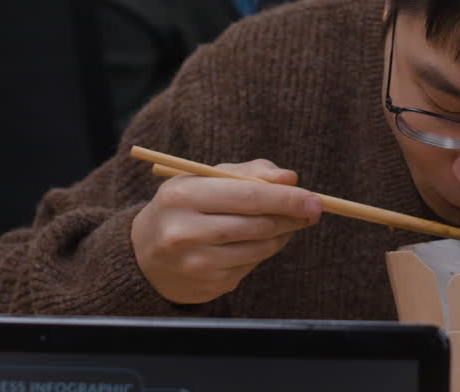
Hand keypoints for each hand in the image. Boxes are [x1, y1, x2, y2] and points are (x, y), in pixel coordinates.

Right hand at [131, 159, 322, 303]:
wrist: (144, 255)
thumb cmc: (185, 206)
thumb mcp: (206, 179)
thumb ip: (250, 173)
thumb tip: (291, 178)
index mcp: (182, 196)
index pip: (248, 196)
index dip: (287, 198)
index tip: (315, 199)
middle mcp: (184, 232)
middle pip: (257, 225)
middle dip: (291, 217)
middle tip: (312, 211)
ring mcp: (195, 263)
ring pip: (259, 248)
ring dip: (282, 235)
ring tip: (287, 224)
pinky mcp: (206, 285)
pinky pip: (250, 266)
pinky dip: (263, 252)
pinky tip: (259, 242)